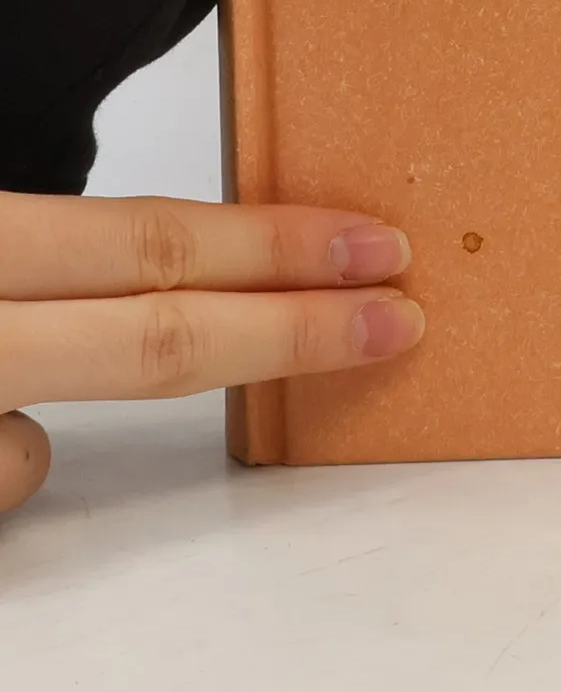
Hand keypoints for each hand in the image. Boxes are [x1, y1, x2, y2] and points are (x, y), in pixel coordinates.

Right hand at [0, 194, 423, 511]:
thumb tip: (158, 258)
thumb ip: (45, 248)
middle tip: (390, 316)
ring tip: (21, 390)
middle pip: (158, 340)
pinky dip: (0, 450)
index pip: (151, 242)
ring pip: (49, 444)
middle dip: (290, 329)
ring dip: (81, 420)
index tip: (372, 246)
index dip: (273, 245)